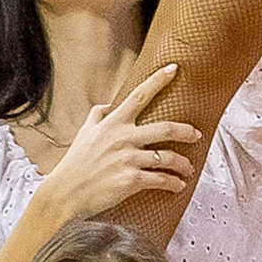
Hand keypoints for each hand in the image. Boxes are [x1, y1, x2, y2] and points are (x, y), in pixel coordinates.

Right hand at [45, 67, 202, 220]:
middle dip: (186, 131)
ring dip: (183, 164)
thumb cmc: (75, 164)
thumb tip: (108, 104)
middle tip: (197, 134)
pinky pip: (161, 179)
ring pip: (168, 157)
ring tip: (188, 169)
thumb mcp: (83, 133)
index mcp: (112, 123)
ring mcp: (128, 159)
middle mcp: (122, 138)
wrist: (64, 193)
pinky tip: (178, 185)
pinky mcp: (131, 180)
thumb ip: (97, 116)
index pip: (138, 95)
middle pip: (164, 128)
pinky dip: (173, 182)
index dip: (158, 80)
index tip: (174, 68)